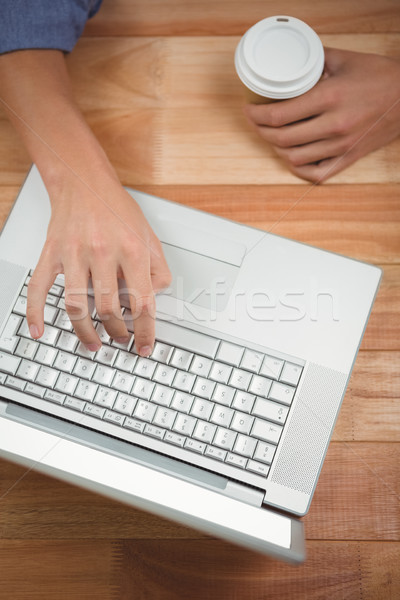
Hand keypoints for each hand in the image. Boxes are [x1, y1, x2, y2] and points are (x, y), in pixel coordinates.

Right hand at [27, 174, 170, 355]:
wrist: (83, 181)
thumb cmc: (115, 207)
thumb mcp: (149, 235)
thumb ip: (158, 268)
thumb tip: (158, 294)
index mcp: (132, 250)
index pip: (142, 303)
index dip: (145, 331)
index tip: (144, 347)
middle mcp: (103, 252)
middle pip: (109, 308)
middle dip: (117, 332)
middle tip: (121, 339)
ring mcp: (74, 254)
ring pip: (77, 305)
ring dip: (85, 332)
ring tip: (94, 344)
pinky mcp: (52, 253)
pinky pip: (40, 287)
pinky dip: (36, 312)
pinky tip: (39, 329)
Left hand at [243, 48, 399, 181]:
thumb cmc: (380, 77)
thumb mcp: (345, 60)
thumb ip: (314, 61)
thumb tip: (288, 64)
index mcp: (330, 98)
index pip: (279, 115)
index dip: (256, 115)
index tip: (249, 110)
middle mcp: (334, 125)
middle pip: (281, 138)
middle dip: (260, 131)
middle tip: (256, 122)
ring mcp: (341, 145)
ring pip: (293, 157)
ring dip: (276, 148)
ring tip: (272, 137)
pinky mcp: (348, 158)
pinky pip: (315, 173)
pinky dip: (298, 167)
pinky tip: (293, 156)